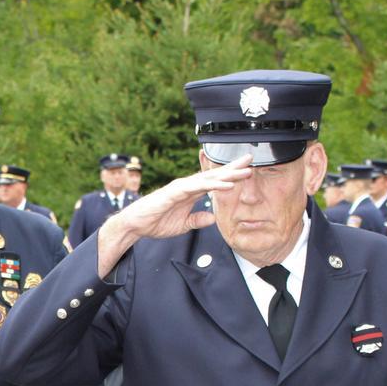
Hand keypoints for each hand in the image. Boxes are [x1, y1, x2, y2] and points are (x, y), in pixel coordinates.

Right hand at [96, 154, 252, 276]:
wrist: (136, 225)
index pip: (213, 181)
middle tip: (251, 160)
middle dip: (233, 168)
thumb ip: (198, 220)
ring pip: (209, 179)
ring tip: (245, 173)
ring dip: (228, 175)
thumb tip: (212, 219)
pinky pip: (198, 188)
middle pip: (214, 175)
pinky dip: (213, 186)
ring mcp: (181, 187)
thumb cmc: (156, 222)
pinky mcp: (175, 192)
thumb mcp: (183, 225)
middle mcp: (187, 186)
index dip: (229, 174)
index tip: (246, 170)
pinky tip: (226, 185)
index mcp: (190, 192)